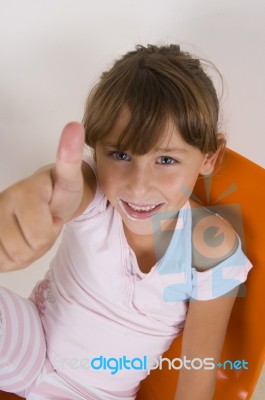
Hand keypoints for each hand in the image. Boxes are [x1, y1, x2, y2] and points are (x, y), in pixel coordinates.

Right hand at [0, 122, 84, 271]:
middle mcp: (0, 204)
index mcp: (21, 192)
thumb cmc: (58, 192)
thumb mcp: (70, 179)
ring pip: (12, 258)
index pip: (39, 234)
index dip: (50, 229)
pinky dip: (12, 258)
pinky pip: (1, 262)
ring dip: (27, 251)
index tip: (50, 212)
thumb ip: (69, 157)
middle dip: (39, 242)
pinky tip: (17, 239)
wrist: (44, 198)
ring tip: (31, 230)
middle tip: (42, 224)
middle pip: (25, 249)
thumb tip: (74, 126)